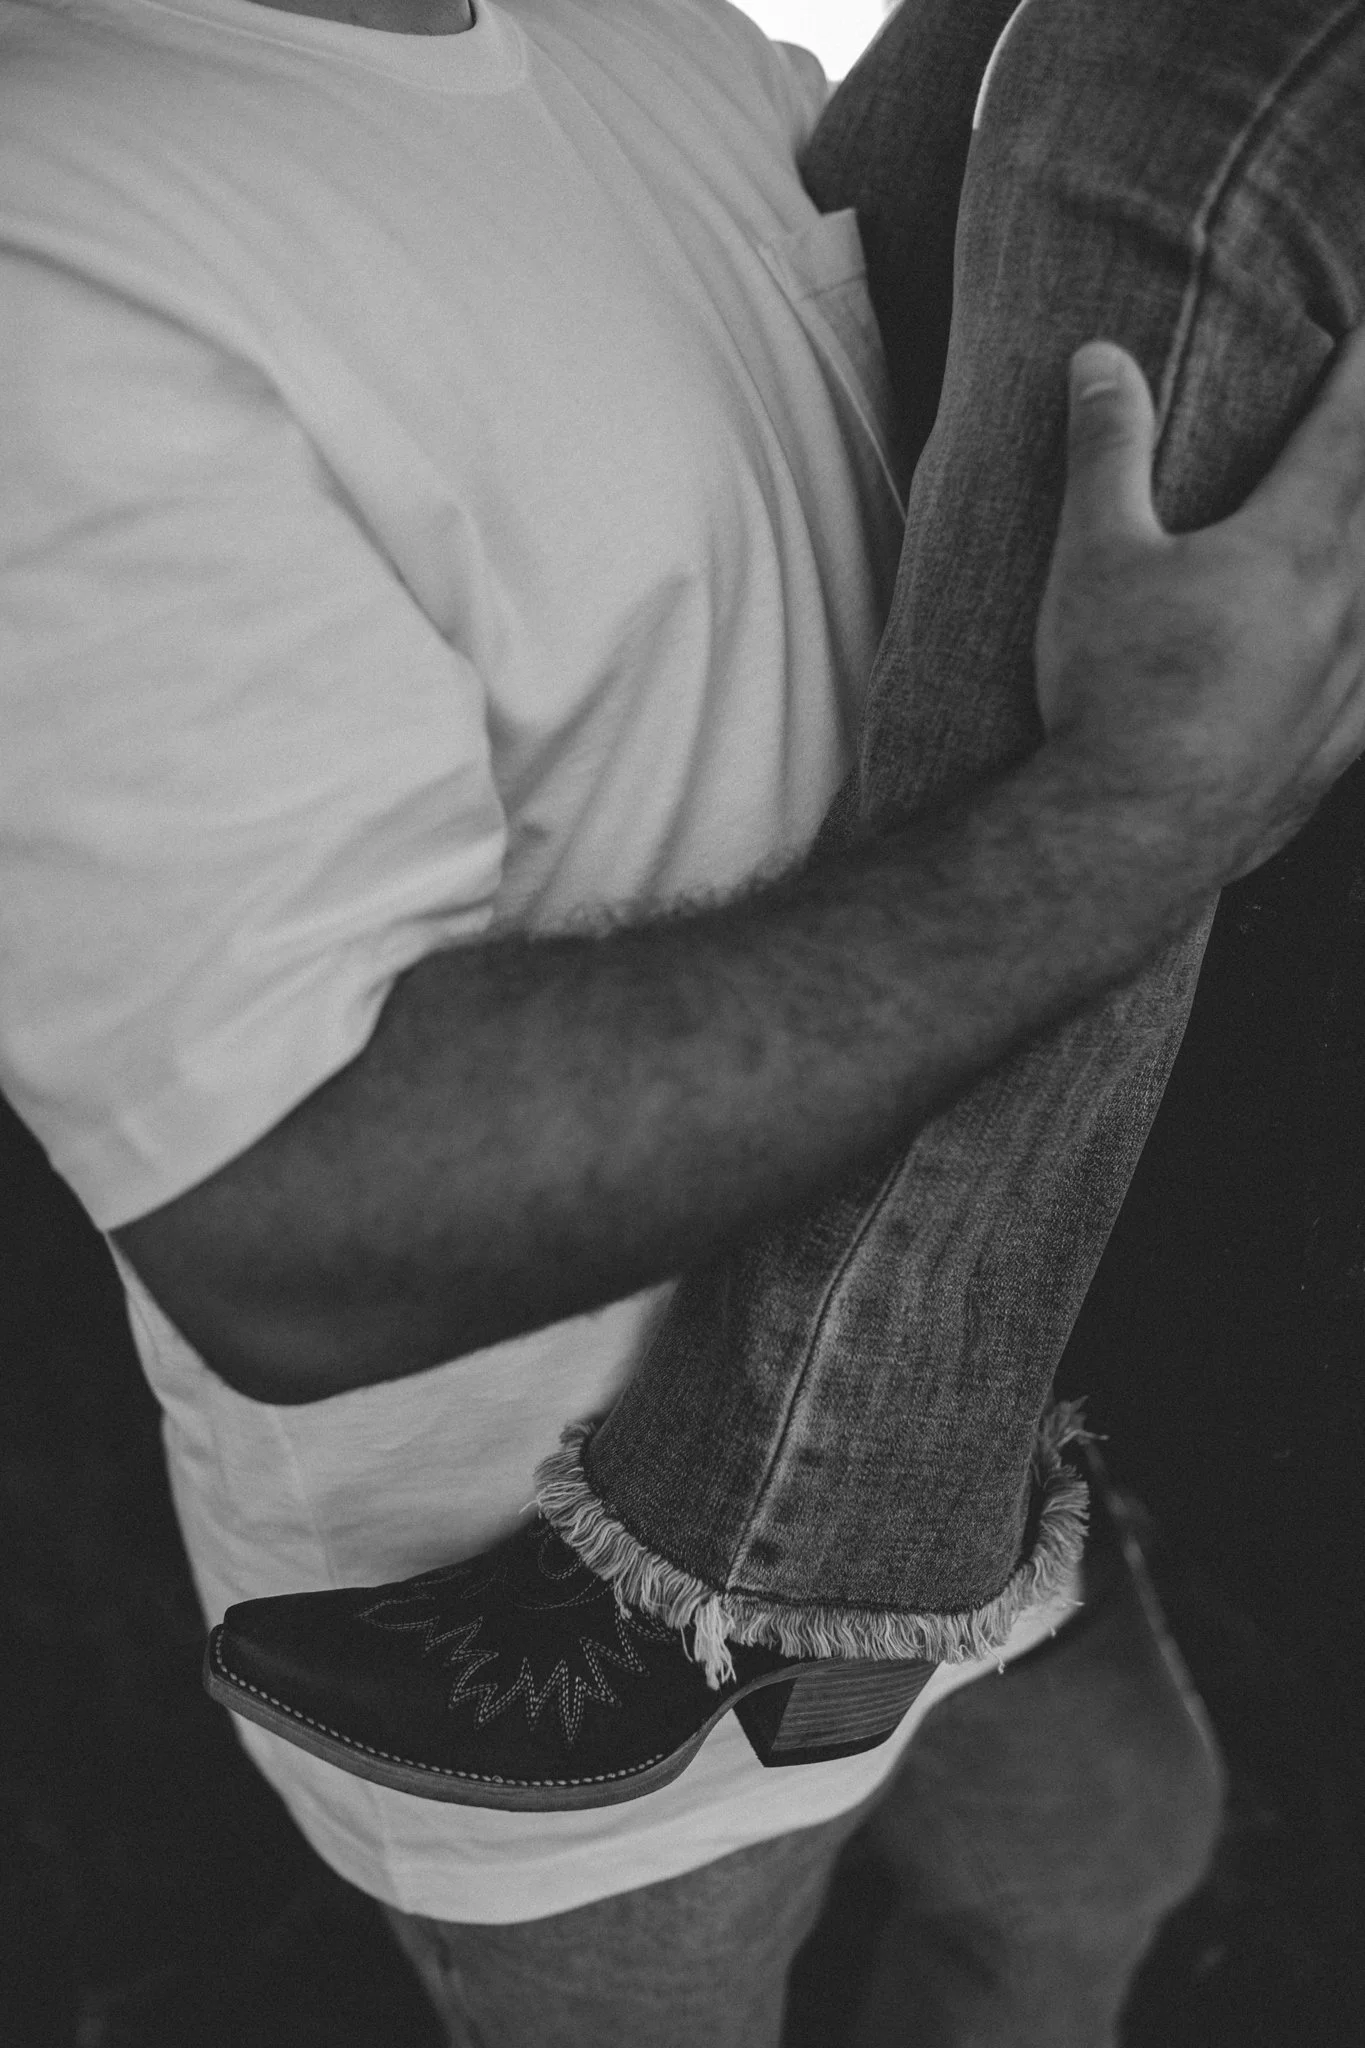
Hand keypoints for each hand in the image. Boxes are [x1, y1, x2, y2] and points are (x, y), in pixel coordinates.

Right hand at [1035, 328, 1364, 879]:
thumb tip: (1100, 359)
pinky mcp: (1336, 751)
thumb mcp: (1095, 555)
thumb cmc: (1113, 688)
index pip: (1351, 427)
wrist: (1130, 831)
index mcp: (1293, 541)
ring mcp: (1352, 684)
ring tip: (1363, 547)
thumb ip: (1107, 450)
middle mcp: (1346, 606)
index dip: (1364, 371)